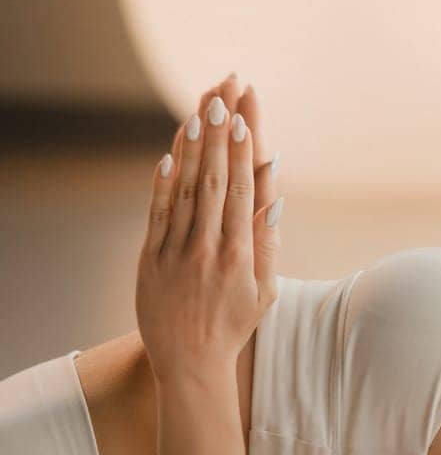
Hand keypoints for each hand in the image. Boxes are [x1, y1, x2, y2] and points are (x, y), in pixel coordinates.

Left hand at [137, 75, 282, 383]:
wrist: (189, 362)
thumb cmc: (234, 323)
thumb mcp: (265, 288)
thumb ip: (268, 242)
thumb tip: (274, 197)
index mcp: (242, 254)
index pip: (242, 191)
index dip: (242, 151)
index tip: (244, 117)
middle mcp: (210, 248)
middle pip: (215, 178)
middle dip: (220, 132)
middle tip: (223, 92)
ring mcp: (178, 251)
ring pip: (187, 189)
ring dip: (194, 145)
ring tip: (200, 108)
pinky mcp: (152, 258)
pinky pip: (159, 212)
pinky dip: (164, 181)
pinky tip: (170, 151)